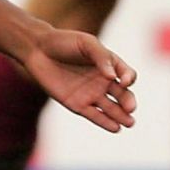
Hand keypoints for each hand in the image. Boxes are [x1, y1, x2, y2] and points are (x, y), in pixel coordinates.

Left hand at [18, 26, 137, 133]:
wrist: (38, 50)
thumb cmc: (64, 42)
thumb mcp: (86, 43)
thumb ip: (101, 57)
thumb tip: (113, 77)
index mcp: (109, 64)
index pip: (127, 74)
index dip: (129, 78)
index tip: (123, 81)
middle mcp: (103, 81)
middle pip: (123, 95)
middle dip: (129, 102)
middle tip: (131, 108)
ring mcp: (91, 94)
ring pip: (112, 109)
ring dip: (122, 116)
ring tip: (130, 122)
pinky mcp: (78, 105)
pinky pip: (95, 116)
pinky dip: (106, 123)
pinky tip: (116, 128)